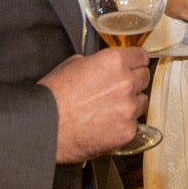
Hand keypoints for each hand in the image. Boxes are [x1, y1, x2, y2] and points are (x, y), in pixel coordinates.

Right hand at [38, 47, 148, 162]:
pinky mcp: (127, 131)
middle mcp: (126, 83)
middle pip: (144, 78)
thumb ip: (98, 63)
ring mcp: (128, 108)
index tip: (134, 67)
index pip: (142, 57)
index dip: (136, 62)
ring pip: (142, 102)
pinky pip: (134, 124)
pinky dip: (123, 125)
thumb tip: (106, 67)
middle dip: (133, 82)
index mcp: (114, 61)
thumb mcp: (73, 64)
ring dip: (130, 104)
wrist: (44, 127)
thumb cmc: (53, 96)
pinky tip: (105, 125)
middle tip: (116, 90)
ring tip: (109, 110)